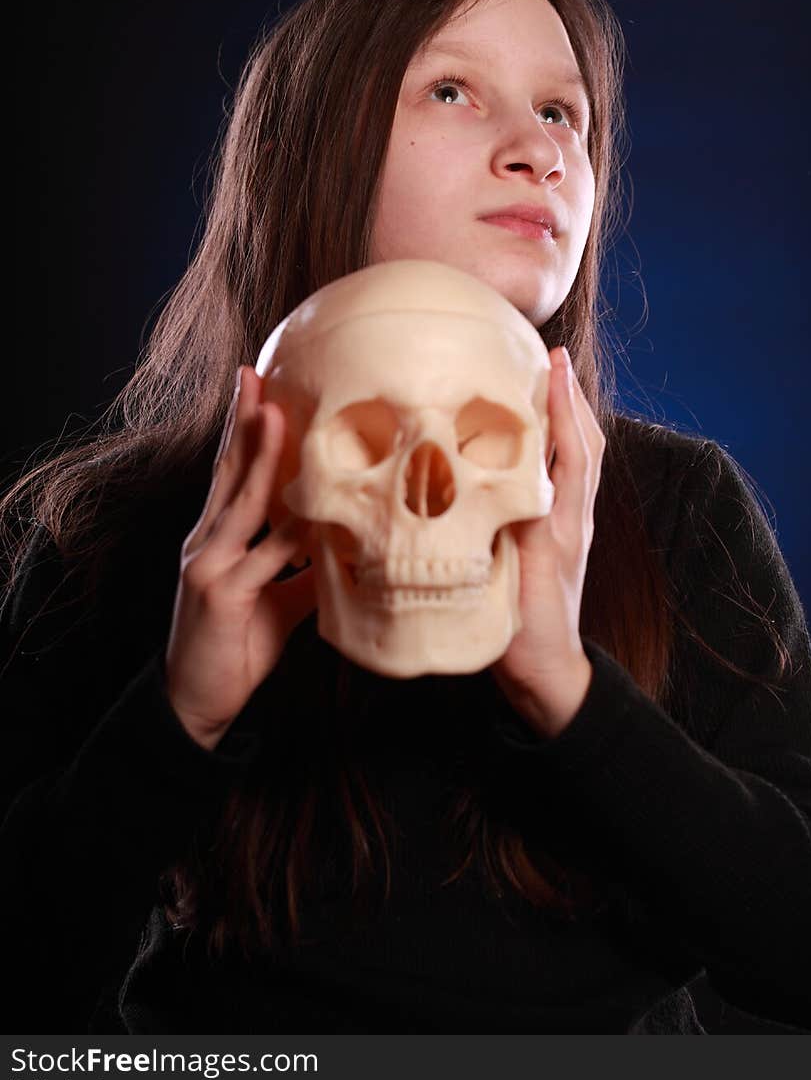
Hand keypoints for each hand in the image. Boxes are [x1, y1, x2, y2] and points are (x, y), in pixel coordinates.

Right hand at [165, 366, 316, 748]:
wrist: (196, 704)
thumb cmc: (236, 649)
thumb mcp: (279, 602)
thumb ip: (305, 570)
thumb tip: (345, 545)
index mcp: (215, 538)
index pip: (229, 472)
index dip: (242, 431)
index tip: (259, 390)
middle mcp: (206, 542)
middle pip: (227, 470)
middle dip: (242, 421)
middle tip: (254, 375)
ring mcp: (209, 565)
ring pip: (241, 502)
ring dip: (259, 457)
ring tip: (274, 415)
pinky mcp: (220, 593)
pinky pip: (263, 556)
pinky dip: (287, 532)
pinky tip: (308, 508)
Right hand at [489, 346, 604, 737]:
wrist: (545, 675)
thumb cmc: (527, 630)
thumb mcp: (517, 576)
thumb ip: (516, 527)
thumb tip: (505, 476)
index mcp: (563, 522)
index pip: (573, 449)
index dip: (563, 403)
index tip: (553, 360)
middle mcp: (573, 518)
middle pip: (585, 446)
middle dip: (571, 399)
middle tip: (550, 356)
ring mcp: (569, 529)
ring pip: (578, 460)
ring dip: (567, 418)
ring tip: (546, 383)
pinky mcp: (558, 539)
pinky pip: (565, 479)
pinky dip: (557, 446)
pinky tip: (534, 439)